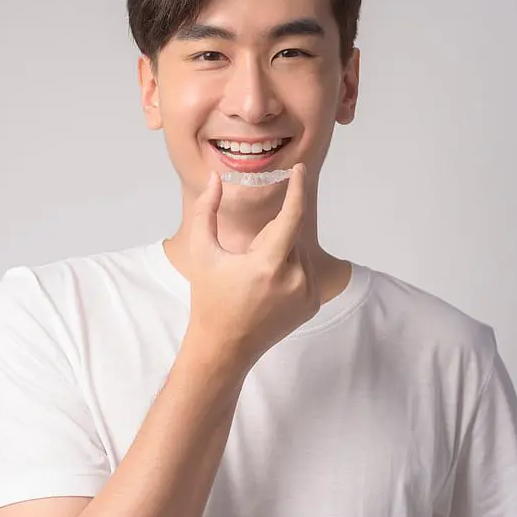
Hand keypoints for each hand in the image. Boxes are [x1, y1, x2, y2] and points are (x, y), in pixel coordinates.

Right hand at [183, 164, 320, 371]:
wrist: (225, 347)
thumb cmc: (209, 298)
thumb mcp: (202, 253)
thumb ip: (206, 211)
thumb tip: (216, 178)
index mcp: (268, 264)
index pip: (292, 216)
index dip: (297, 189)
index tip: (300, 170)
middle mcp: (295, 279)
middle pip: (291, 235)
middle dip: (271, 236)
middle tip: (247, 259)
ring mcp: (308, 294)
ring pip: (300, 252)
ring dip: (282, 251)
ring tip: (256, 278)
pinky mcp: (314, 304)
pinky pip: (307, 271)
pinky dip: (291, 268)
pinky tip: (269, 288)